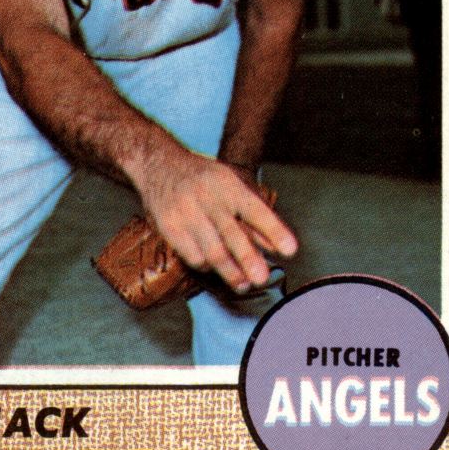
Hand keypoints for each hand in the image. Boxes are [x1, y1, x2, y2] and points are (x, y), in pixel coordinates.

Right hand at [132, 147, 296, 293]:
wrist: (158, 165)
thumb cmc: (202, 178)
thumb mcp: (230, 185)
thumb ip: (252, 216)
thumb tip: (275, 246)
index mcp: (226, 184)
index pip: (254, 209)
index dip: (273, 230)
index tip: (290, 250)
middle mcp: (206, 197)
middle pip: (230, 233)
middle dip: (248, 258)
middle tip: (262, 278)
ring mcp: (185, 213)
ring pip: (211, 251)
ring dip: (230, 272)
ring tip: (244, 284)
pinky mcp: (169, 228)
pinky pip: (193, 256)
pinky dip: (207, 266)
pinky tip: (215, 267)